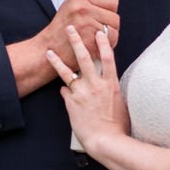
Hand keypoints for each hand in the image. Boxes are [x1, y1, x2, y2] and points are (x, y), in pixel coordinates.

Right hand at [39, 0, 120, 74]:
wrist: (48, 47)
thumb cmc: (62, 26)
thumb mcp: (72, 1)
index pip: (112, 0)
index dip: (108, 9)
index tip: (103, 13)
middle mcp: (83, 9)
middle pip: (115, 16)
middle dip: (108, 24)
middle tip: (96, 27)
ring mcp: (86, 25)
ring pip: (114, 30)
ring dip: (108, 37)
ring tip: (94, 36)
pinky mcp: (89, 40)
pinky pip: (109, 42)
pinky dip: (104, 47)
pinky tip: (94, 44)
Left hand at [47, 25, 129, 155]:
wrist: (106, 141)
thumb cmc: (118, 126)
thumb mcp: (121, 104)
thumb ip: (112, 91)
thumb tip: (106, 84)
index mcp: (110, 84)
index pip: (108, 58)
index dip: (103, 43)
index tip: (99, 32)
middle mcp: (95, 85)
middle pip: (84, 58)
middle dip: (76, 41)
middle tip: (70, 29)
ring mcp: (82, 93)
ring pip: (67, 72)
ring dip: (57, 61)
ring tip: (48, 52)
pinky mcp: (71, 103)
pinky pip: (65, 92)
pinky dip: (65, 91)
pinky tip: (65, 92)